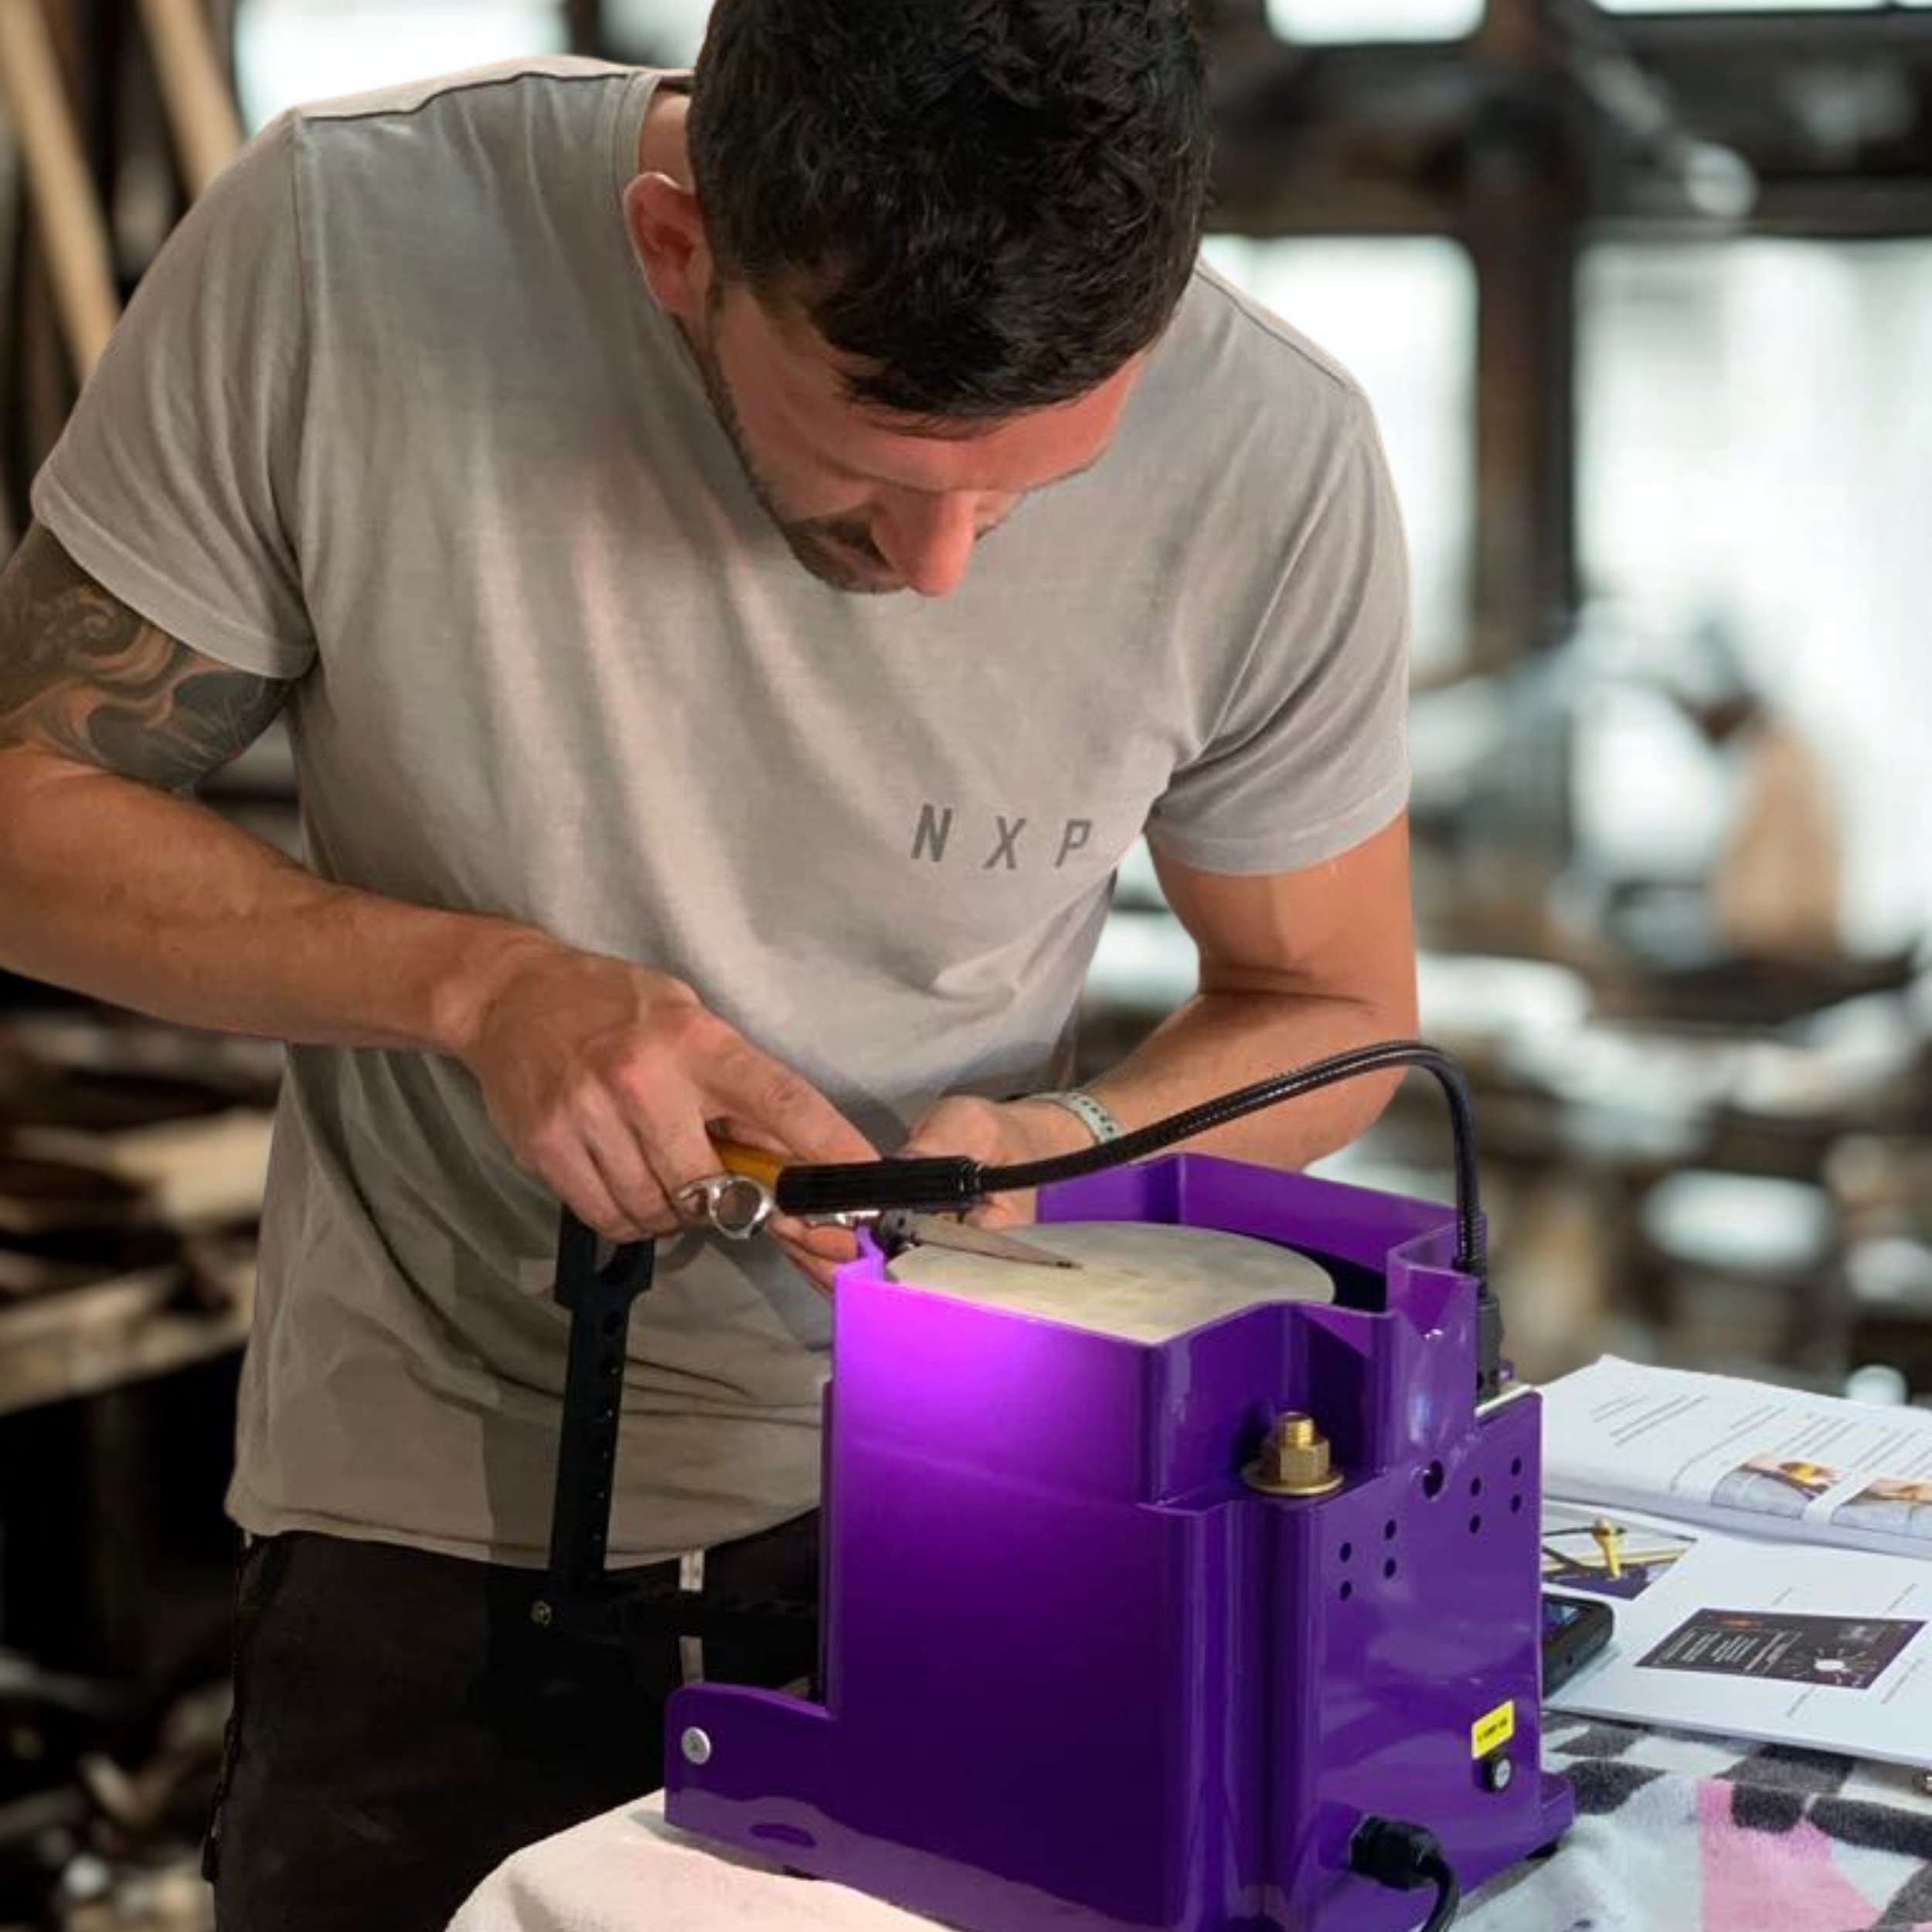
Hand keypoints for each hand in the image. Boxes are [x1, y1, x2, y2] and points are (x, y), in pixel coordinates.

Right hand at [457, 937, 874, 1242]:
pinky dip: (630, 1217)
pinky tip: (629, 1183)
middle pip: (711, 1186)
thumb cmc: (617, 1007)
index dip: (828, 1151)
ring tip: (665, 1174)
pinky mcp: (548, 1147)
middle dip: (727, 1204)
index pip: (781, 1101)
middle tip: (724, 1193)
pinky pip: (609, 1216)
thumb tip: (793, 1156)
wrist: (512, 996)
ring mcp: (591, 1116)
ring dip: (674, 1213)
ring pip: (659, 1211)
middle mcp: (645, 1079)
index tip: (860, 1193)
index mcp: (697, 1041)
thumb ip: (738, 1084)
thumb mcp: (690, 1020)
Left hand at [768, 1094, 1100, 1295]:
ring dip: (820, 1260)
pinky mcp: (905, 1259)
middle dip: (829, 1263)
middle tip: (790, 1226)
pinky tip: (801, 1229)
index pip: (916, 1274)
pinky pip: (863, 1271)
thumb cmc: (1003, 1137)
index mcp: (979, 1250)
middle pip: (883, 1290)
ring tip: (786, 1223)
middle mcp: (949, 1272)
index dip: (866, 1262)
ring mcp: (925, 1269)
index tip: (826, 1237)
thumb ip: (934, 1147)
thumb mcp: (972, 1128)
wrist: (1016, 1145)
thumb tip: (890, 1169)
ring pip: (866, 1286)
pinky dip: (827, 1255)